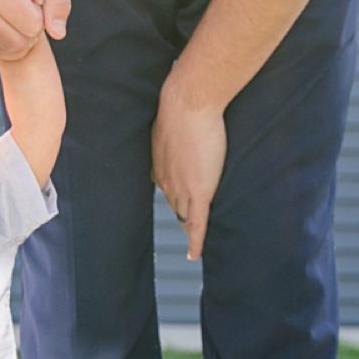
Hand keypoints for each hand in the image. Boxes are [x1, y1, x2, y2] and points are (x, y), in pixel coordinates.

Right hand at [0, 0, 69, 59]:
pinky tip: (11, 11)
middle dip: (33, 24)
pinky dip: (10, 36)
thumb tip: (58, 35)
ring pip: (8, 49)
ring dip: (21, 30)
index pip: (33, 27)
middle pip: (19, 43)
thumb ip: (59, 0)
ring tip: (18, 1)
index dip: (42, 9)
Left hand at [151, 75, 226, 260]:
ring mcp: (182, 188)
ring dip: (188, 226)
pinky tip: (193, 256)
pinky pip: (197, 224)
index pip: (165, 183)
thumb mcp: (175, 115)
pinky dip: (195, 241)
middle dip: (179, 211)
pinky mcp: (199, 192)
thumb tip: (184, 110)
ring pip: (184, 215)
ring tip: (193, 240)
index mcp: (159, 161)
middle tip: (187, 223)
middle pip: (174, 202)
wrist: (189, 103)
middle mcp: (166, 178)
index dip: (172, 191)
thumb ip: (178, 122)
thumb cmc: (184, 102)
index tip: (175, 196)